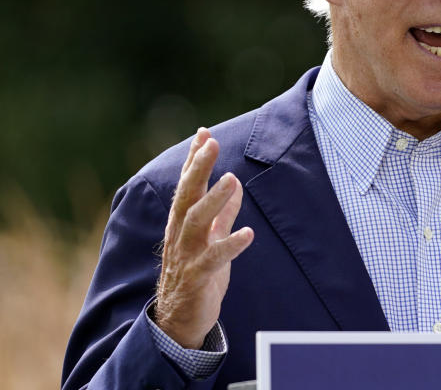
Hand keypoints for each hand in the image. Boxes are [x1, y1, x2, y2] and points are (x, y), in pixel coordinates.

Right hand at [154, 128, 253, 348]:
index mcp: (182, 223)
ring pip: (195, 222)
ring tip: (231, 178)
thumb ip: (223, 213)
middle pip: (187, 196)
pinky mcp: (197, 278)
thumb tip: (235, 183)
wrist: (179, 321)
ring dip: (214, 199)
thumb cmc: (196, 275)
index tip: (203, 133)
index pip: (188, 186)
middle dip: (198, 167)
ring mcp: (186, 256)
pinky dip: (230, 245)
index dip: (194, 159)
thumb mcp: (211, 238)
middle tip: (210, 142)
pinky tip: (248, 233)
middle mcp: (180, 235)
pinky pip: (213, 259)